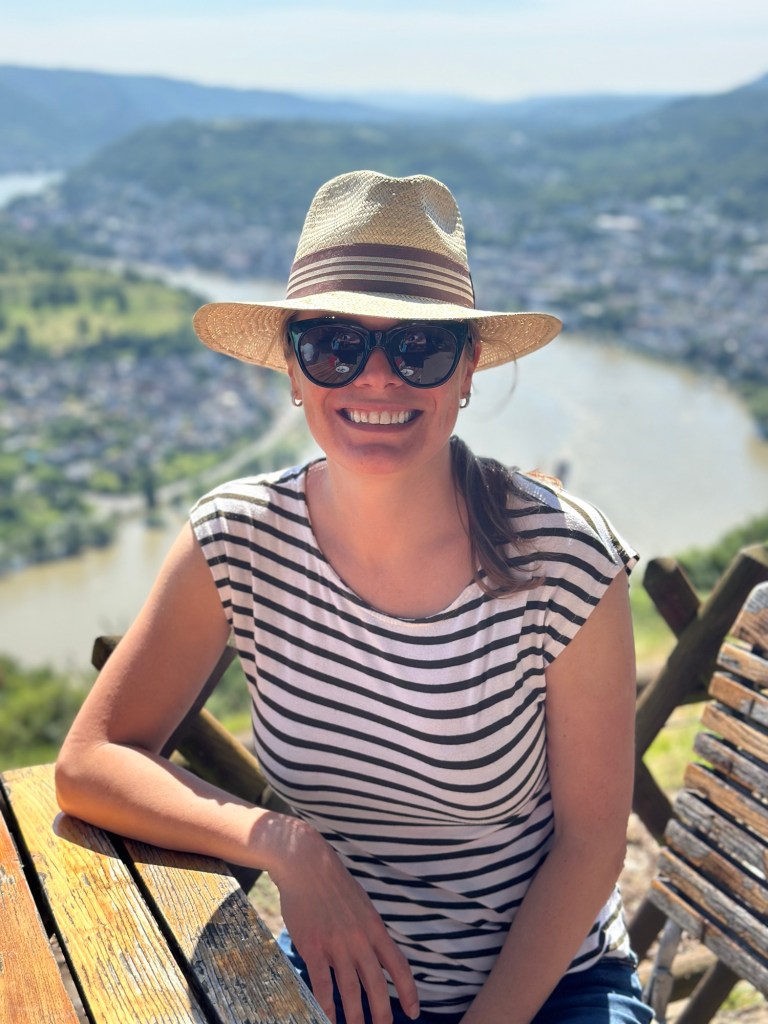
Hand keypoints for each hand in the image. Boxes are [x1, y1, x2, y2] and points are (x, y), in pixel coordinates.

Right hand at [269, 820, 418, 1023]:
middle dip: (383, 1014)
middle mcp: (360, 939)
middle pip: (377, 985)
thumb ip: (369, 930)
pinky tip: (327, 1020)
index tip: (414, 1012)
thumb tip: (376, 952)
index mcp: (375, 928)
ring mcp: (336, 944)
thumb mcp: (361, 904)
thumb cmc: (333, 884)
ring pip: (351, 990)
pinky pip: (323, 984)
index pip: (399, 965)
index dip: (409, 992)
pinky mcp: (314, 947)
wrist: (305, 864)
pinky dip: (326, 1006)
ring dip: (355, 1016)